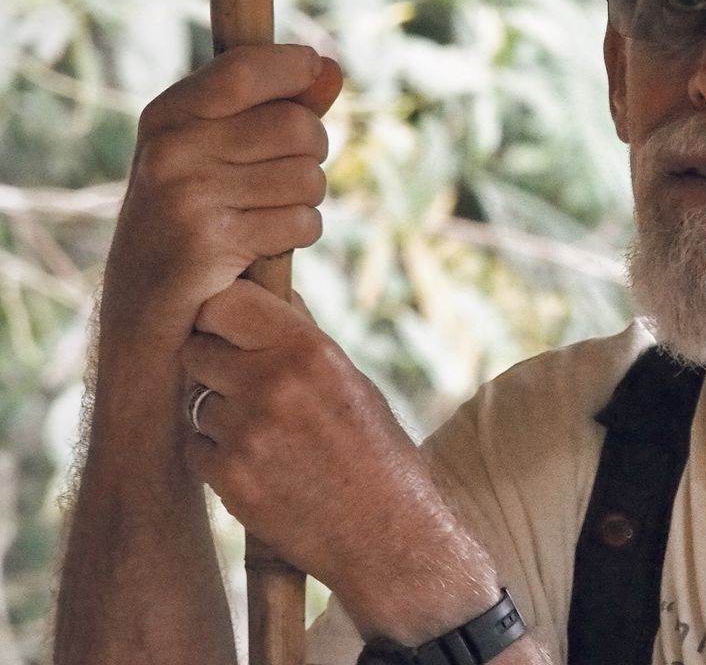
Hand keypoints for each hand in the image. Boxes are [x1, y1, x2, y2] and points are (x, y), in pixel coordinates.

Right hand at [99, 45, 341, 362]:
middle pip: (298, 127)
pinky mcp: (212, 242)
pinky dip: (298, 237)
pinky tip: (264, 247)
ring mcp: (189, 195)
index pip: (245, 69)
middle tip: (284, 178)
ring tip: (266, 215)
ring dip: (306, 201)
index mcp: (169, 116)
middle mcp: (172, 149)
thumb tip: (331, 68)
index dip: (294, 67)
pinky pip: (302, 223)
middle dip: (312, 153)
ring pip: (309, 178)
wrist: (145, 312)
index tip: (311, 70)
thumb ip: (277, 107)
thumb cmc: (192, 218)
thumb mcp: (218, 152)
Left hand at [181, 279, 434, 597]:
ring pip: (195, 400)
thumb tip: (262, 293)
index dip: (221, 313)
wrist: (387, 534)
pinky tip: (261, 465)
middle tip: (244, 382)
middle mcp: (273, 384)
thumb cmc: (376, 451)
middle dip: (214, 361)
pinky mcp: (228, 478)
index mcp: (310, 350)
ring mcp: (246, 432)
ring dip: (218, 412)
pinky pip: (195, 446)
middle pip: (197, 348)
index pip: (225, 301)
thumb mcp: (350, 380)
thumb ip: (301, 338)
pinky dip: (217, 454)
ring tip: (267, 434)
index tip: (230, 325)